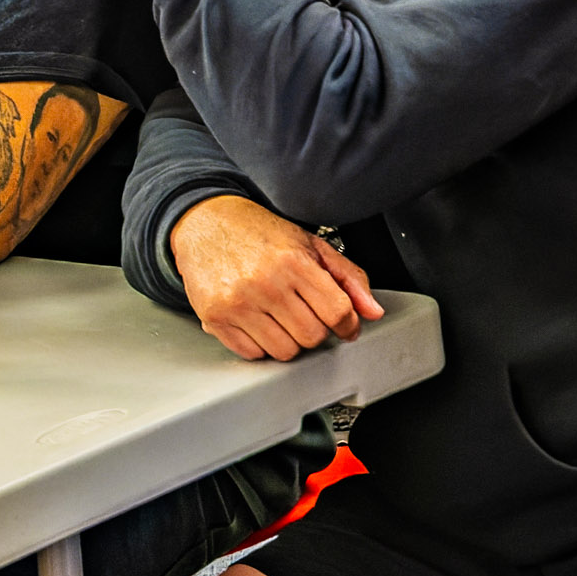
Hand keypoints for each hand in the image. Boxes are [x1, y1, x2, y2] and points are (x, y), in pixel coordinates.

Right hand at [168, 194, 382, 361]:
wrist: (204, 221)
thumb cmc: (258, 232)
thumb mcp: (310, 244)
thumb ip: (348, 277)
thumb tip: (372, 312)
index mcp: (293, 262)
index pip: (337, 312)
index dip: (348, 324)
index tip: (344, 325)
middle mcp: (264, 284)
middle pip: (312, 336)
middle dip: (315, 329)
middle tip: (304, 312)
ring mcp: (237, 303)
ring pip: (285, 351)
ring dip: (288, 339)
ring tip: (278, 315)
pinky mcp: (215, 318)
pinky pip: (253, 354)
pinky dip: (259, 343)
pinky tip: (256, 319)